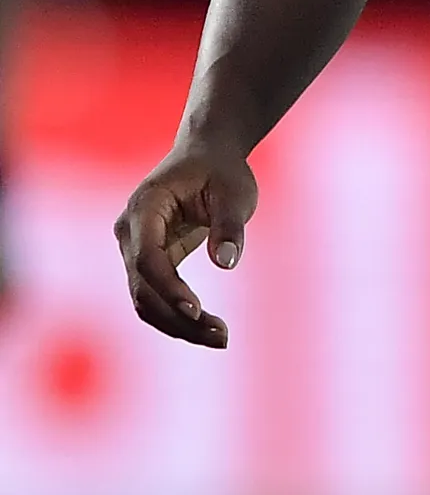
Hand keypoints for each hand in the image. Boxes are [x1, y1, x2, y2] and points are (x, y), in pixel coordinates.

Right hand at [113, 147, 258, 347]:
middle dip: (178, 317)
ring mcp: (134, 249)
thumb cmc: (221, 170)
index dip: (169, 288)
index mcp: (144, 209)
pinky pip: (156, 296)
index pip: (147, 259)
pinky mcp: (149, 262)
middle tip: (221, 337)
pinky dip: (178, 316)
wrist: (207, 156)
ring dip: (178, 324)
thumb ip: (229, 224)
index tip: (197, 310)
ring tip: (220, 338)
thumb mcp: (235, 191)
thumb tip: (226, 263)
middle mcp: (130, 233)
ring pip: (146, 300)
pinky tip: (208, 329)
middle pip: (143, 288)